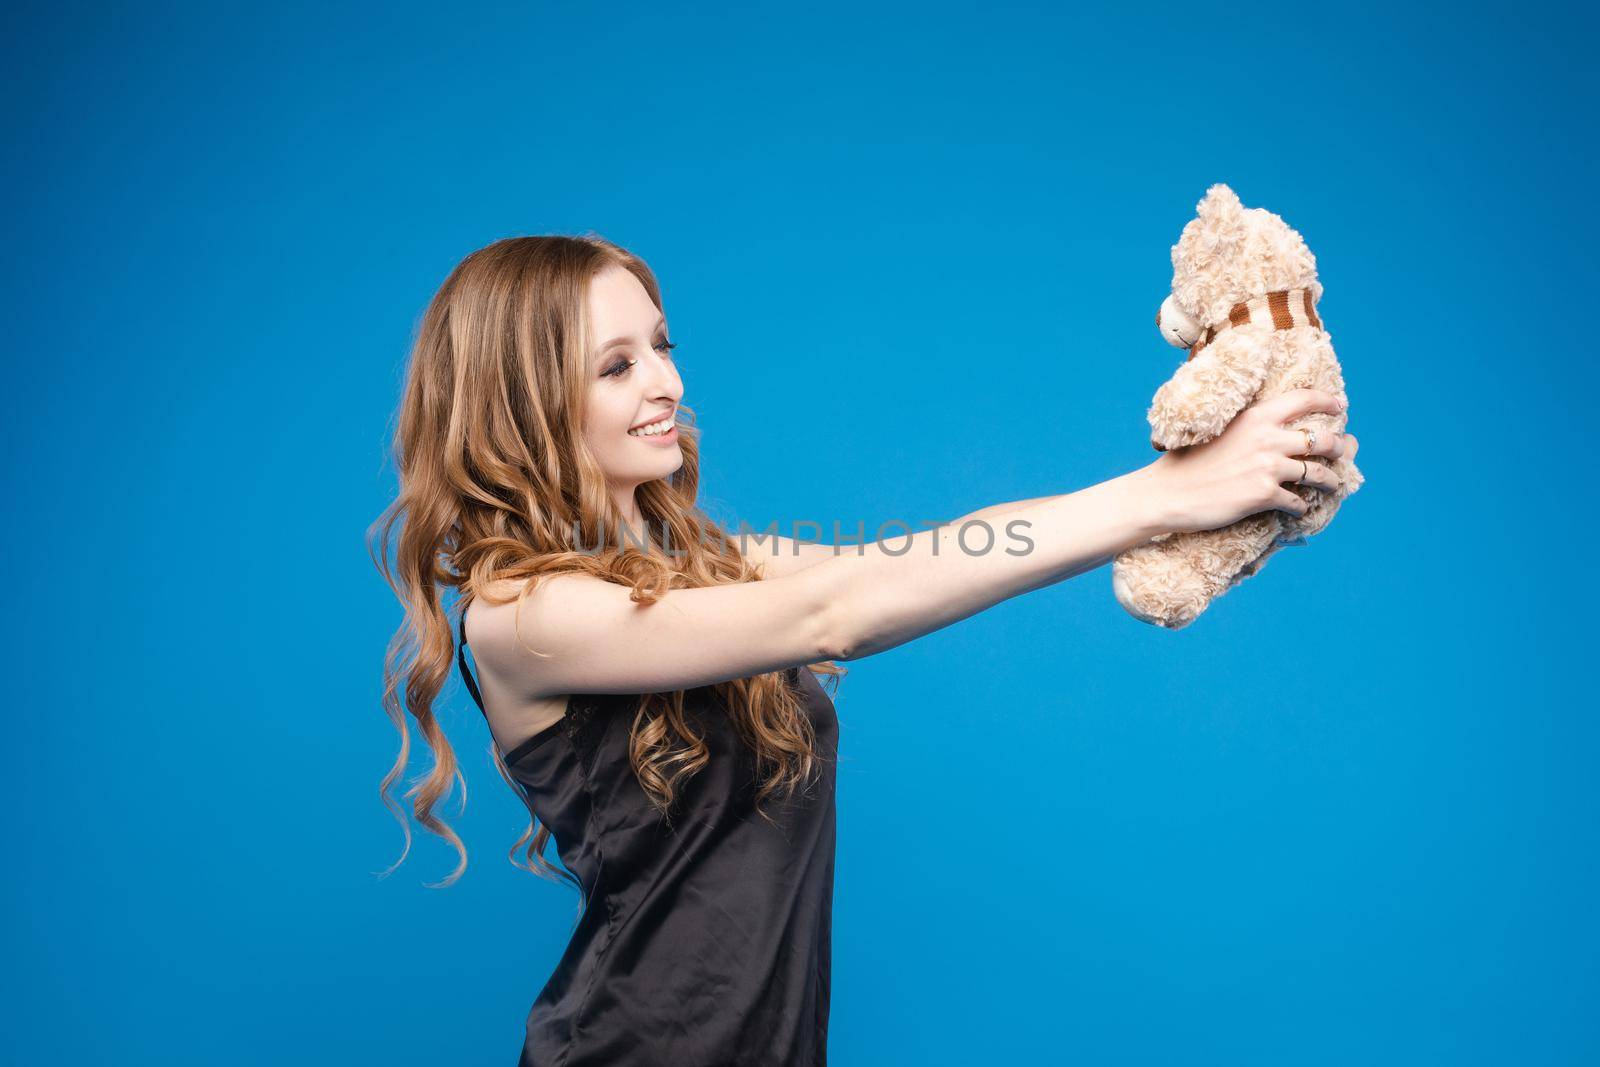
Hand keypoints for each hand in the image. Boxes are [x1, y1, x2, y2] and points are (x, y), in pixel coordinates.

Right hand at [1140, 388, 1358, 535]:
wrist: (1168, 492)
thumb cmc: (1189, 462)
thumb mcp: (1224, 431)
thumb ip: (1252, 428)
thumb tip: (1274, 432)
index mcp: (1257, 416)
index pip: (1305, 399)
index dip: (1328, 401)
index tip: (1339, 406)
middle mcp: (1268, 438)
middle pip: (1323, 439)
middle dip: (1338, 447)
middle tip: (1340, 451)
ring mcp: (1268, 467)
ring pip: (1319, 473)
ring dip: (1331, 481)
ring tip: (1333, 485)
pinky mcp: (1264, 495)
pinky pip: (1298, 501)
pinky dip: (1302, 506)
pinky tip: (1299, 508)